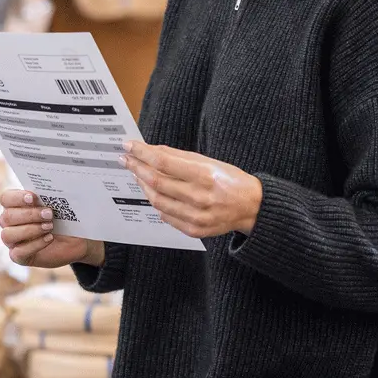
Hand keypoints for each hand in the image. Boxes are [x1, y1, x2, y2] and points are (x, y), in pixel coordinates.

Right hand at [0, 190, 104, 267]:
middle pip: (7, 217)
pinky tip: (49, 238)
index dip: (16, 198)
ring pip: (8, 234)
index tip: (33, 197)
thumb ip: (52, 197)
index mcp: (16, 206)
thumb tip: (58, 185)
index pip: (5, 199)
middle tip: (49, 213)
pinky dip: (35, 244)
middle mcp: (9, 223)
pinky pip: (18, 252)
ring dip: (30, 230)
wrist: (75, 240)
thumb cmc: (64, 219)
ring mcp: (13, 241)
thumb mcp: (60, 206)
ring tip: (49, 226)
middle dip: (29, 214)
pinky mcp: (19, 256)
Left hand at [120, 141, 262, 239]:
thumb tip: (152, 150)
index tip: (129, 146)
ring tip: (138, 175)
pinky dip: (158, 203)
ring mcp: (196, 217)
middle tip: (126, 160)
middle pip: (156, 182)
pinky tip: (155, 194)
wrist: (252, 208)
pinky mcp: (194, 230)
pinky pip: (166, 217)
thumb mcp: (210, 162)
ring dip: (144, 186)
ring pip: (157, 201)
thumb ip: (180, 157)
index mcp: (205, 176)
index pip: (164, 162)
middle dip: (137, 168)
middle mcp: (200, 198)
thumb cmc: (231, 181)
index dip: (142, 153)